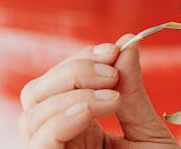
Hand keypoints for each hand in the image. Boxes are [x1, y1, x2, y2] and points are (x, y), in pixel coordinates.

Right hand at [18, 34, 180, 148]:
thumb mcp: (150, 133)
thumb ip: (133, 93)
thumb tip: (129, 42)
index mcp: (80, 130)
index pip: (59, 84)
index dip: (82, 60)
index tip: (116, 49)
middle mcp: (60, 144)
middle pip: (37, 95)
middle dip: (72, 71)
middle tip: (112, 73)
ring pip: (31, 117)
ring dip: (71, 95)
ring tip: (113, 98)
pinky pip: (38, 147)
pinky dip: (59, 122)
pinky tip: (88, 111)